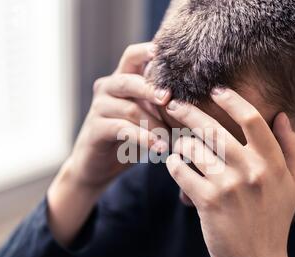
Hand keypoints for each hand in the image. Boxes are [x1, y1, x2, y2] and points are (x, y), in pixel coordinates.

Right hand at [47, 42, 170, 245]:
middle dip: (153, 89)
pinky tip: (160, 148)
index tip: (167, 56)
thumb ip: (161, 104)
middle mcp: (107, 89)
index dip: (147, 51)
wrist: (97, 167)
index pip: (132, 56)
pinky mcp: (96, 129)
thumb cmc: (129, 139)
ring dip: (156, 124)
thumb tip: (198, 99)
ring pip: (131, 109)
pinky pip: (123, 129)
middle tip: (170, 100)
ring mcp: (99, 108)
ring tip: (173, 138)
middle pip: (130, 80)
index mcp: (121, 80)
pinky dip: (144, 138)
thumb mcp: (147, 117)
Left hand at [164, 88, 294, 256]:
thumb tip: (282, 115)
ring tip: (178, 144)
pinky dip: (174, 164)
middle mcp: (252, 171)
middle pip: (214, 128)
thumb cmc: (274, 220)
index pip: (251, 119)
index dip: (230, 99)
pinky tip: (176, 165)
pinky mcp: (207, 202)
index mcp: (273, 163)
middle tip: (173, 103)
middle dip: (188, 110)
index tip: (215, 90)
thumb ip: (292, 148)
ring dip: (180, 142)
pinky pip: (180, 170)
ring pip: (192, 147)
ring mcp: (228, 186)